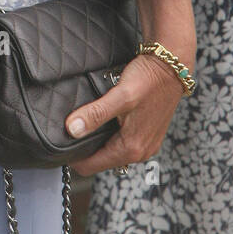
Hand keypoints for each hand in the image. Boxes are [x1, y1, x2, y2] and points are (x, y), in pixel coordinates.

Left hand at [63, 52, 187, 178]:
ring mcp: (145, 144)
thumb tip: (72, 129)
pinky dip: (109, 134)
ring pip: (111, 151)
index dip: (73, 156)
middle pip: (100, 160)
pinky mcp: (147, 134)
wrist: (172, 67)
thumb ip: (96, 113)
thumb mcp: (120, 96)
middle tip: (70, 128)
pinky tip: (103, 119)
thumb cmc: (149, 80)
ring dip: (97, 140)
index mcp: (132, 148)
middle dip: (84, 148)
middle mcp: (140, 152)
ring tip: (85, 121)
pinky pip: (121, 142)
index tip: (60, 142)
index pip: (91, 166)